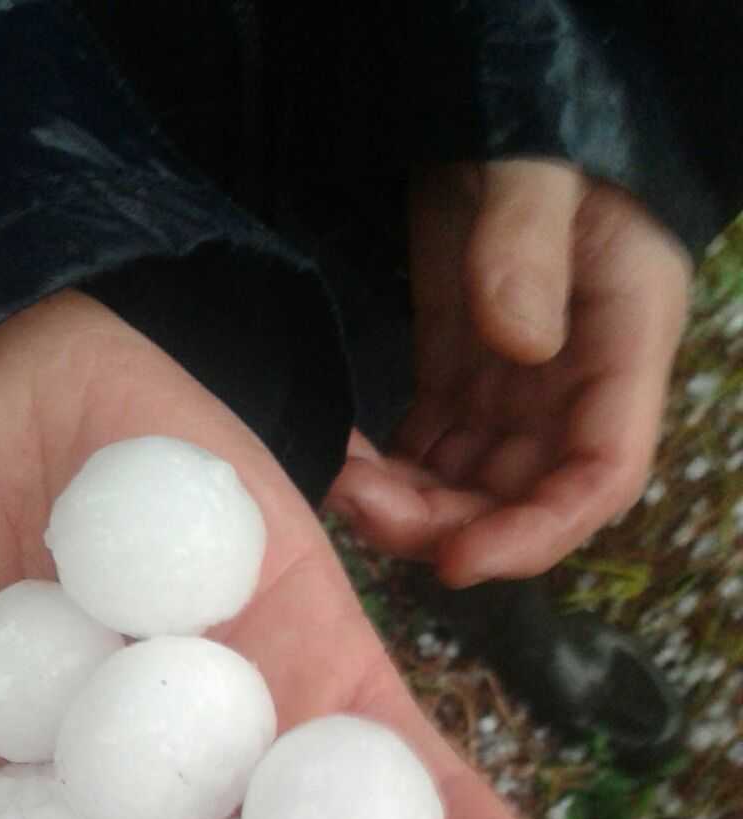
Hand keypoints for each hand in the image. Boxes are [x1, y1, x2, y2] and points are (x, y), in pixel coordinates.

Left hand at [326, 159, 691, 584]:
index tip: (459, 557)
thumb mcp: (535, 171)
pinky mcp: (464, 380)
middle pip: (525, 497)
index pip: (601, 474)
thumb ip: (530, 247)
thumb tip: (520, 343)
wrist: (491, 110)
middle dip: (449, 525)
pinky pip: (431, 453)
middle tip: (365, 509)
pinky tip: (344, 462)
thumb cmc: (530, 132)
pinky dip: (388, 473)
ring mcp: (519, 390)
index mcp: (623, 346)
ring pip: (472, 487)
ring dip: (410, 507)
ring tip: (344, 484)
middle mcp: (575, 386)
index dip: (537, 533)